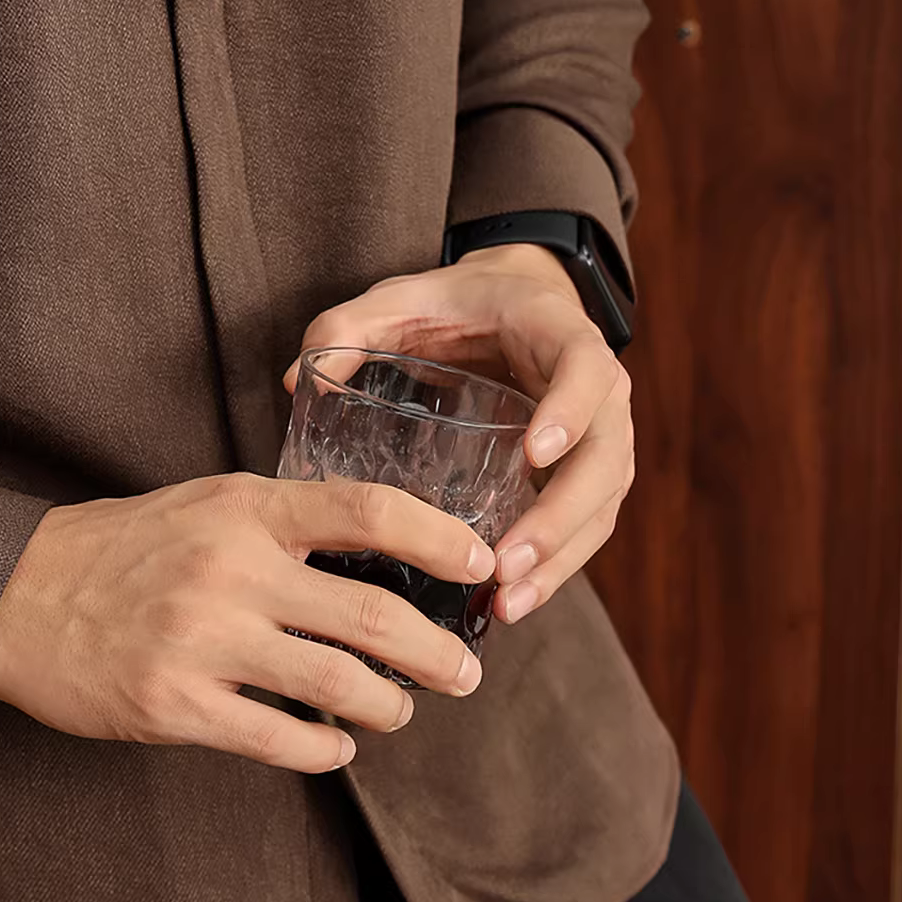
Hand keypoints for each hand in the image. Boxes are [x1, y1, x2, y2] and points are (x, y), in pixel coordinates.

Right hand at [0, 472, 497, 774]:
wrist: (17, 596)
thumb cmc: (124, 548)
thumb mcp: (206, 505)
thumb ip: (284, 522)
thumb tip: (383, 552)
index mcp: (246, 508)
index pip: (368, 510)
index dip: (441, 539)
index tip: (483, 565)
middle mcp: (231, 569)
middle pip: (371, 613)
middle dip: (435, 653)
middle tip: (464, 673)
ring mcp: (203, 640)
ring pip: (337, 685)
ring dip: (388, 707)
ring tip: (398, 710)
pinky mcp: (175, 705)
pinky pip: (282, 739)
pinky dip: (327, 749)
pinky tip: (336, 745)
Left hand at [284, 244, 634, 626]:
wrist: (511, 303)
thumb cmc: (459, 303)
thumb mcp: (403, 298)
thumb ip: (350, 326)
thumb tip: (295, 382)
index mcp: (560, 332)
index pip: (586, 371)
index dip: (569, 411)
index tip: (534, 451)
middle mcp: (598, 389)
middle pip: (606, 458)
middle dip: (561, 518)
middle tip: (506, 564)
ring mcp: (599, 436)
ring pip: (601, 505)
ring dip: (561, 559)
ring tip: (508, 603)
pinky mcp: (584, 474)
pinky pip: (585, 527)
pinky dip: (556, 568)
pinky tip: (512, 602)